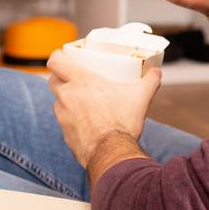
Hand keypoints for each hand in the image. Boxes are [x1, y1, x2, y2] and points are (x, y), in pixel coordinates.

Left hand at [47, 49, 161, 174]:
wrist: (112, 153)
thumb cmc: (122, 122)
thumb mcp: (140, 97)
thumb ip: (149, 81)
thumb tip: (156, 72)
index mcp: (80, 81)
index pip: (55, 61)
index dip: (58, 56)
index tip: (65, 57)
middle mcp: (66, 96)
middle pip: (53, 80)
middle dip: (61, 78)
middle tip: (74, 79)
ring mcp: (63, 116)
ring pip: (58, 101)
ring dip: (66, 100)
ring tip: (83, 102)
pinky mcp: (65, 134)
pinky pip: (64, 122)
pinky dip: (72, 120)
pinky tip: (86, 122)